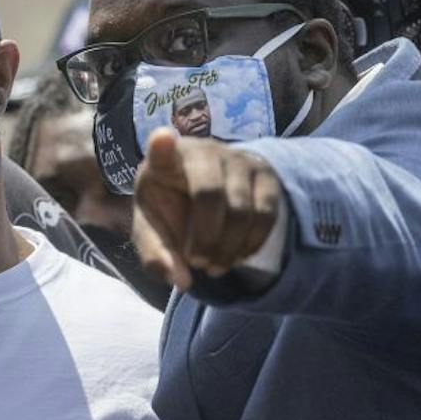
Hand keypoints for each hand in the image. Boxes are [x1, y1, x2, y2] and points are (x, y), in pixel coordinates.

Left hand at [132, 130, 282, 290]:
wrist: (205, 195)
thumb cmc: (170, 211)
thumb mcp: (153, 234)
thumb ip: (157, 256)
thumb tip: (181, 281)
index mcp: (164, 162)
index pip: (161, 151)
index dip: (162, 147)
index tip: (161, 139)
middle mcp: (202, 152)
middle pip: (209, 193)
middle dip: (206, 238)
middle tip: (198, 263)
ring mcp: (237, 159)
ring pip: (242, 208)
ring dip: (228, 247)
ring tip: (214, 266)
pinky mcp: (264, 173)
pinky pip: (266, 213)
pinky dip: (251, 244)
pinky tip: (235, 256)